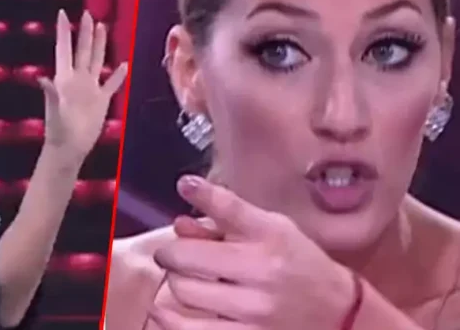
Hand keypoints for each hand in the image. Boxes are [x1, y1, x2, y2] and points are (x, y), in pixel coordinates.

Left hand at [38, 9, 127, 169]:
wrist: (70, 148)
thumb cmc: (59, 130)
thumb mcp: (55, 111)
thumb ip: (51, 94)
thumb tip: (42, 79)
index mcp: (65, 78)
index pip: (64, 49)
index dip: (63, 31)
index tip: (62, 13)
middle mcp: (78, 79)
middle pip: (83, 50)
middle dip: (85, 32)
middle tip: (88, 13)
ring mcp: (90, 88)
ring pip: (96, 61)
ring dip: (100, 44)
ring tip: (102, 27)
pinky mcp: (101, 100)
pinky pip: (111, 84)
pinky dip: (118, 75)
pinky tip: (124, 64)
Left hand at [150, 175, 354, 329]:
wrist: (337, 312)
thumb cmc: (297, 263)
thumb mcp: (272, 229)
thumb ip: (224, 221)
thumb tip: (179, 224)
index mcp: (271, 236)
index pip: (229, 207)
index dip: (201, 192)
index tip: (186, 185)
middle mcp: (263, 271)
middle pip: (188, 256)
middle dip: (171, 252)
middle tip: (174, 254)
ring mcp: (255, 310)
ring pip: (184, 292)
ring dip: (176, 282)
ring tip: (186, 280)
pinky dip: (169, 319)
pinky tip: (164, 311)